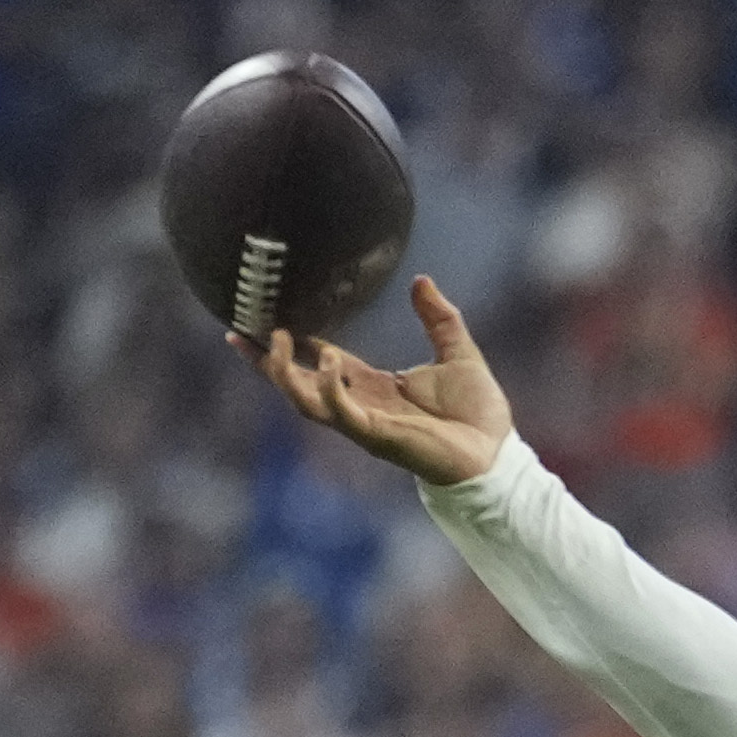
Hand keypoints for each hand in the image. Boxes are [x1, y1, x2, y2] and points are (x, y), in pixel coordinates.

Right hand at [238, 278, 511, 488]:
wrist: (497, 456)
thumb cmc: (479, 415)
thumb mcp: (458, 353)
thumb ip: (439, 318)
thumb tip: (421, 280)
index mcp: (374, 386)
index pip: (319, 361)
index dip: (292, 343)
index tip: (262, 320)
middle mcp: (361, 405)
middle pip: (298, 383)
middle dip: (266, 362)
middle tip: (238, 333)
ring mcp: (365, 422)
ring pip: (306, 401)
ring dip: (285, 373)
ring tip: (276, 338)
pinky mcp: (377, 435)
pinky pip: (340, 412)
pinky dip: (328, 387)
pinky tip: (326, 360)